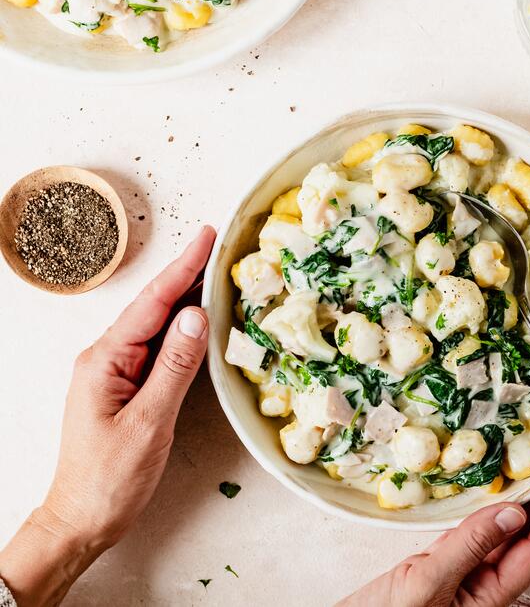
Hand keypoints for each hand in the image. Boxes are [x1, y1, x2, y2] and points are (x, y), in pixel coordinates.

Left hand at [0, 227, 215, 605]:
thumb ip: (174, 366)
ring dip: (187, 301)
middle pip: (154, 307)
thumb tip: (196, 316)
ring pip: (158, 327)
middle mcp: (107, 358)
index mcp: (105, 359)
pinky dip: (183, 332)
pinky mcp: (127, 388)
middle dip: (187, 275)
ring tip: (217, 274)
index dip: (183, 268)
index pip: (153, 304)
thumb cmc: (110, 477)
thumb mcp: (149, 421)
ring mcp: (116, 372)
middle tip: (220, 247)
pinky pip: (159, 350)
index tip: (208, 237)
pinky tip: (200, 322)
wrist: (82, 518)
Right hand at [339, 462, 529, 606]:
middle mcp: (483, 586)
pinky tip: (490, 490)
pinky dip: (487, 506)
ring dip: (524, 499)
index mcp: (489, 597)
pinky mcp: (439, 565)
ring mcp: (463, 576)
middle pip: (529, 537)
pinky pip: (474, 532)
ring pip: (503, 532)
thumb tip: (511, 513)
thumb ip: (468, 548)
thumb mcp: (425, 585)